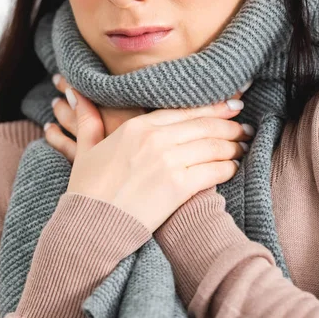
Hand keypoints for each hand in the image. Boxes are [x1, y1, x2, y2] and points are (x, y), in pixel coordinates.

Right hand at [44, 75, 253, 233]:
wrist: (91, 225)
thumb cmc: (87, 191)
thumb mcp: (85, 150)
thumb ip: (88, 120)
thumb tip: (75, 92)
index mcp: (137, 127)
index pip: (185, 111)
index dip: (213, 107)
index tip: (231, 105)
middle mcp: (155, 139)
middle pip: (204, 125)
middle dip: (229, 124)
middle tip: (244, 126)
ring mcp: (168, 162)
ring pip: (212, 146)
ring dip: (232, 146)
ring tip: (242, 146)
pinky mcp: (178, 187)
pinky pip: (213, 171)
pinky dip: (227, 168)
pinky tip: (233, 168)